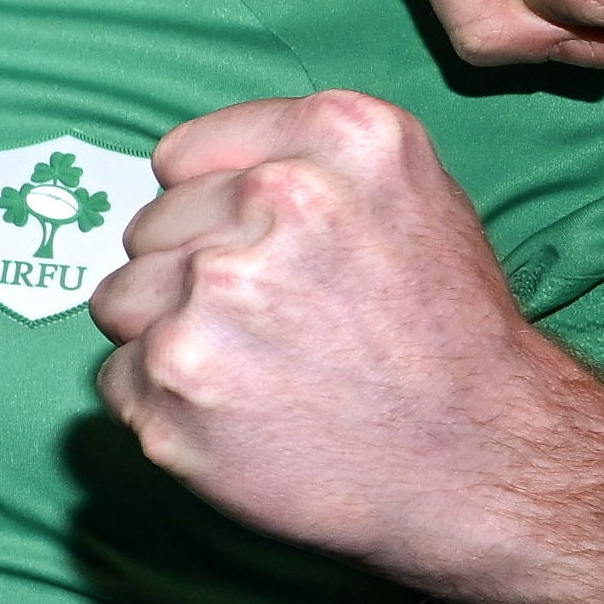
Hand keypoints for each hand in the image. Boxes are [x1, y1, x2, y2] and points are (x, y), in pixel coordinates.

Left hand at [88, 91, 603, 594]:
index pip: (181, 157)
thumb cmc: (444, 335)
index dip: (212, 210)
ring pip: (121, 300)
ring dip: (168, 337)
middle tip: (272, 326)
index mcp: (337, 136)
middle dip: (189, 275)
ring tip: (257, 372)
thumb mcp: (410, 192)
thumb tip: (181, 177)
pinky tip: (238, 416)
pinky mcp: (176, 383)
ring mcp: (215, 295)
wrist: (487, 466)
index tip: (255, 251)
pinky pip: (116, 378)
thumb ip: (299, 159)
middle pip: (147, 229)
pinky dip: (160, 403)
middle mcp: (272, 202)